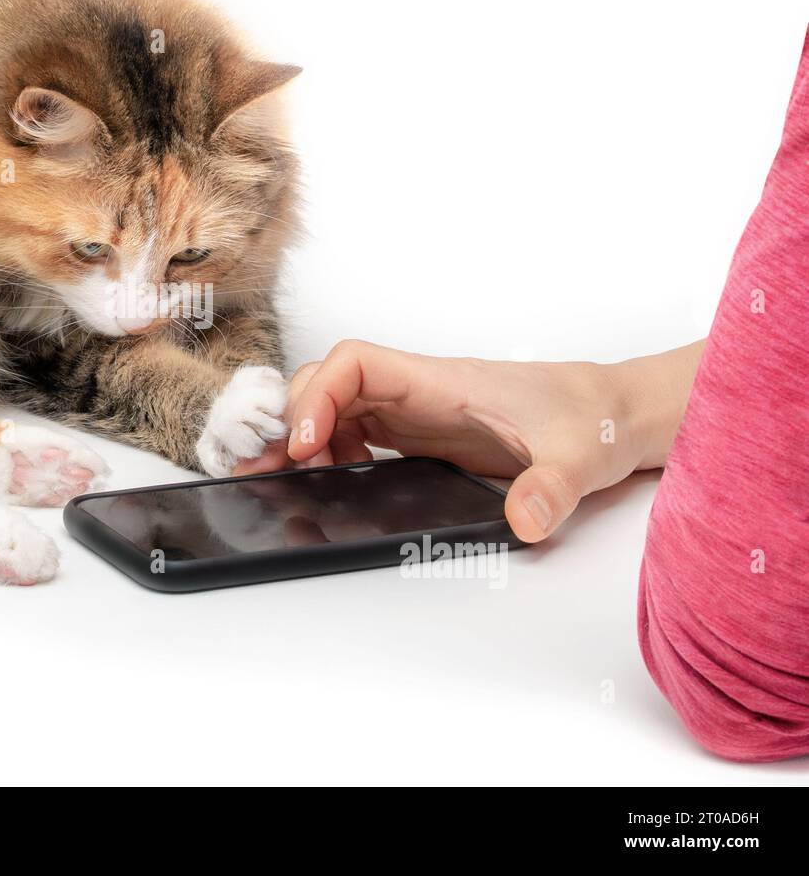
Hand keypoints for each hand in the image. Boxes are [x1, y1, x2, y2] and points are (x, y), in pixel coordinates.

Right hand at [232, 340, 702, 541]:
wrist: (610, 412)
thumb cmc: (590, 417)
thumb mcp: (579, 456)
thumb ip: (551, 487)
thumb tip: (525, 521)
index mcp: (441, 382)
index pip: (355, 362)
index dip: (318, 395)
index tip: (305, 441)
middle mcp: (417, 391)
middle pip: (327, 382)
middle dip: (292, 418)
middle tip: (272, 468)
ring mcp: (414, 412)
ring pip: (334, 408)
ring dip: (302, 437)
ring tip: (283, 477)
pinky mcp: (418, 435)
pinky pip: (355, 432)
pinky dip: (329, 452)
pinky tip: (332, 482)